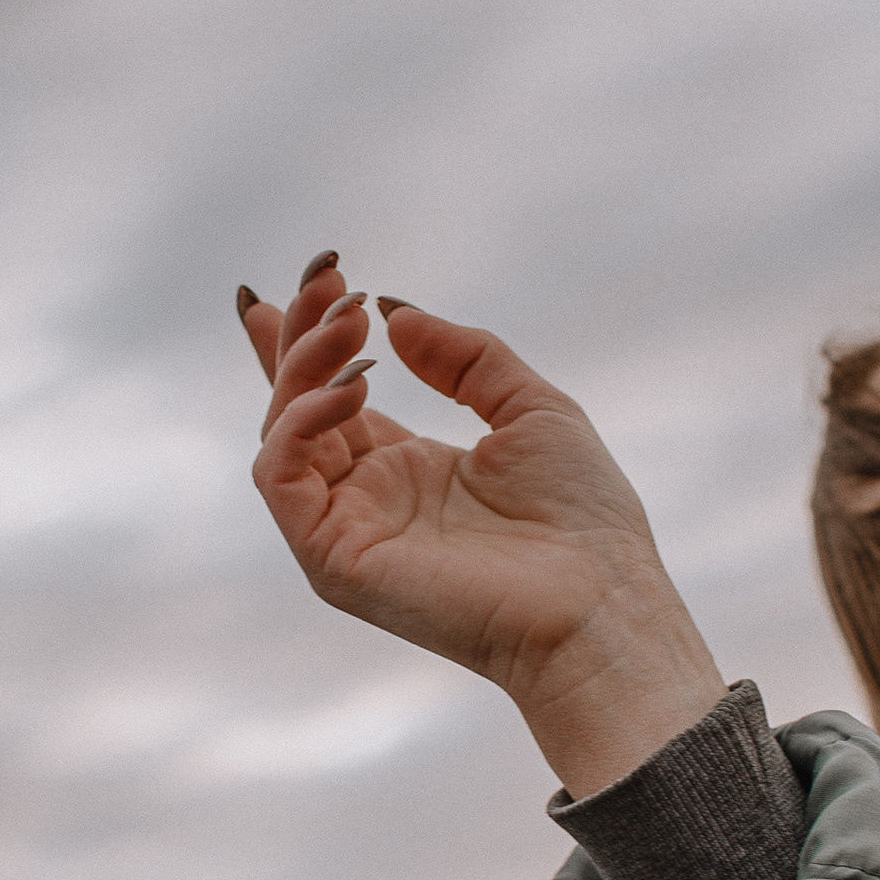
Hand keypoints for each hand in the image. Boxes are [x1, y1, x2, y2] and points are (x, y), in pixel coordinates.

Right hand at [238, 256, 724, 795]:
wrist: (600, 604)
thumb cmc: (584, 523)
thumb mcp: (532, 409)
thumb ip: (465, 358)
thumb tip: (393, 311)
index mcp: (407, 471)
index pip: (333, 398)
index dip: (311, 339)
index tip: (318, 275)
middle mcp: (366, 499)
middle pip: (297, 404)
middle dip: (301, 333)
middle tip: (328, 275)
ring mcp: (344, 530)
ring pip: (280, 432)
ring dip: (302, 365)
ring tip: (349, 321)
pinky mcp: (331, 559)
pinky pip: (279, 476)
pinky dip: (300, 420)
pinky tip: (353, 386)